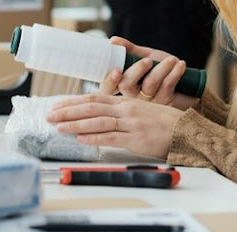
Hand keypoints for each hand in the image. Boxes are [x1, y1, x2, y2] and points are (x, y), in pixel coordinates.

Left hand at [47, 93, 183, 159]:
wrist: (187, 130)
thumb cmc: (166, 123)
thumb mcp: (142, 111)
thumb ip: (123, 113)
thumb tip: (102, 121)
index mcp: (126, 101)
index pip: (94, 98)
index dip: (74, 101)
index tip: (57, 105)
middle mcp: (126, 109)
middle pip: (91, 107)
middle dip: (68, 111)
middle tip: (49, 115)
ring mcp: (131, 123)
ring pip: (97, 121)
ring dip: (75, 124)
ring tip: (58, 127)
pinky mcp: (136, 138)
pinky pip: (112, 136)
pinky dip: (94, 137)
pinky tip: (81, 138)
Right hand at [100, 37, 200, 111]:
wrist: (188, 87)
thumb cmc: (162, 71)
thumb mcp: (146, 58)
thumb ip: (130, 51)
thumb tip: (113, 40)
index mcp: (124, 85)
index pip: (107, 88)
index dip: (109, 81)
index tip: (116, 71)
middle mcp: (133, 97)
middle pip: (126, 86)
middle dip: (137, 70)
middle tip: (149, 60)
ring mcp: (148, 103)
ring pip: (150, 84)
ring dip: (162, 67)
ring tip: (172, 59)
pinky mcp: (164, 104)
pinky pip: (167, 86)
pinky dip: (175, 72)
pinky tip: (180, 64)